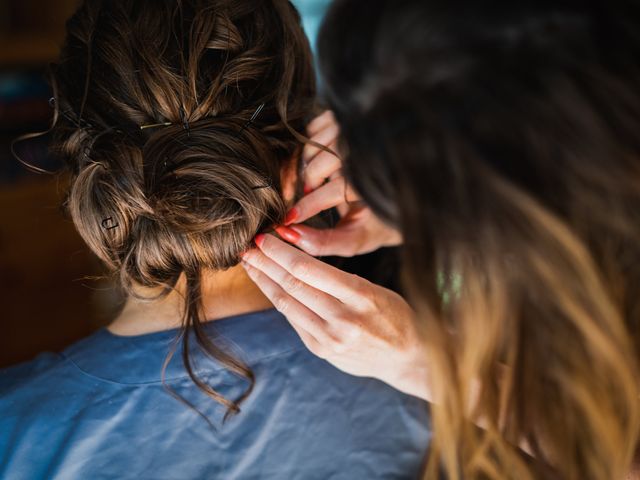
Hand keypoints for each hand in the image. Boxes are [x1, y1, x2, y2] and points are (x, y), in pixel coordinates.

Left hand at [241, 233, 430, 400]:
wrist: (407, 358)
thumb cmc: (394, 316)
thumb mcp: (374, 290)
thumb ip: (338, 281)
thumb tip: (296, 263)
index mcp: (360, 296)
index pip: (309, 270)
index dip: (281, 252)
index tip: (265, 237)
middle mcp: (342, 319)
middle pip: (292, 285)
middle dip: (266, 263)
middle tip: (248, 246)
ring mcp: (329, 339)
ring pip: (287, 303)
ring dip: (264, 281)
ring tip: (250, 264)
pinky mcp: (321, 350)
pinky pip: (294, 320)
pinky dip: (279, 299)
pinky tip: (268, 285)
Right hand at [275, 111, 401, 256]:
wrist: (399, 195)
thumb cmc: (376, 221)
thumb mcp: (356, 239)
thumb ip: (324, 242)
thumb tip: (290, 235)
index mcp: (378, 179)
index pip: (338, 188)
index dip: (311, 204)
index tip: (290, 218)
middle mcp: (369, 150)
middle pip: (322, 161)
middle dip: (306, 182)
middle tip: (303, 199)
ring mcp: (358, 131)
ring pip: (314, 143)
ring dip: (304, 165)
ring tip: (313, 185)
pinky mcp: (348, 120)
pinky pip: (314, 128)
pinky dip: (308, 148)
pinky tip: (316, 165)